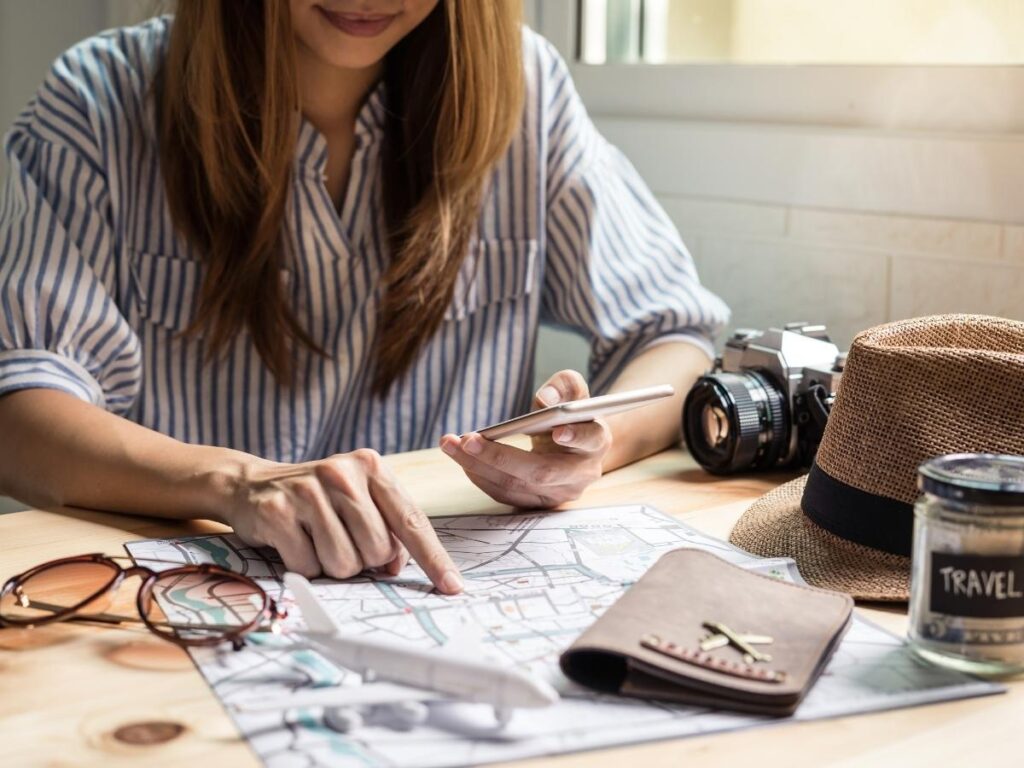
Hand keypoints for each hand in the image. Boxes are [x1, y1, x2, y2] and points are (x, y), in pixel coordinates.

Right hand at [221, 449, 462, 593]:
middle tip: (341, 540)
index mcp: (371, 467)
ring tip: (316, 539)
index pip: (411, 520)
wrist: (252, 484)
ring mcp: (308, 491)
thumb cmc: (318, 499)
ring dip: (332, 565)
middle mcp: (342, 474)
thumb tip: (398, 566)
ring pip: (345, 563)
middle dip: (364, 560)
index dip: (434, 558)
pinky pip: (308, 567)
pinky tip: (294, 542)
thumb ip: (387, 526)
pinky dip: (304, 566)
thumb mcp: (358, 499)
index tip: (452, 586)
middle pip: (378, 550)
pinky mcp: (278, 511)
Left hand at [439, 370, 611, 507]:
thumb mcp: (573, 393)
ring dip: (478, 466)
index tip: (558, 431)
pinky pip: (504, 494)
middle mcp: (581, 474)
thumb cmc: (570, 414)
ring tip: (451, 444)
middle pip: (541, 472)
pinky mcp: (537, 504)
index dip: (576, 436)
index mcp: (596, 441)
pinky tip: (461, 456)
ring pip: (516, 486)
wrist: (573, 449)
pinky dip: (479, 475)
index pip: (590, 439)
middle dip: (501, 456)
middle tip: (468, 440)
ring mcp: (559, 494)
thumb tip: (546, 398)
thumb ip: (565, 386)